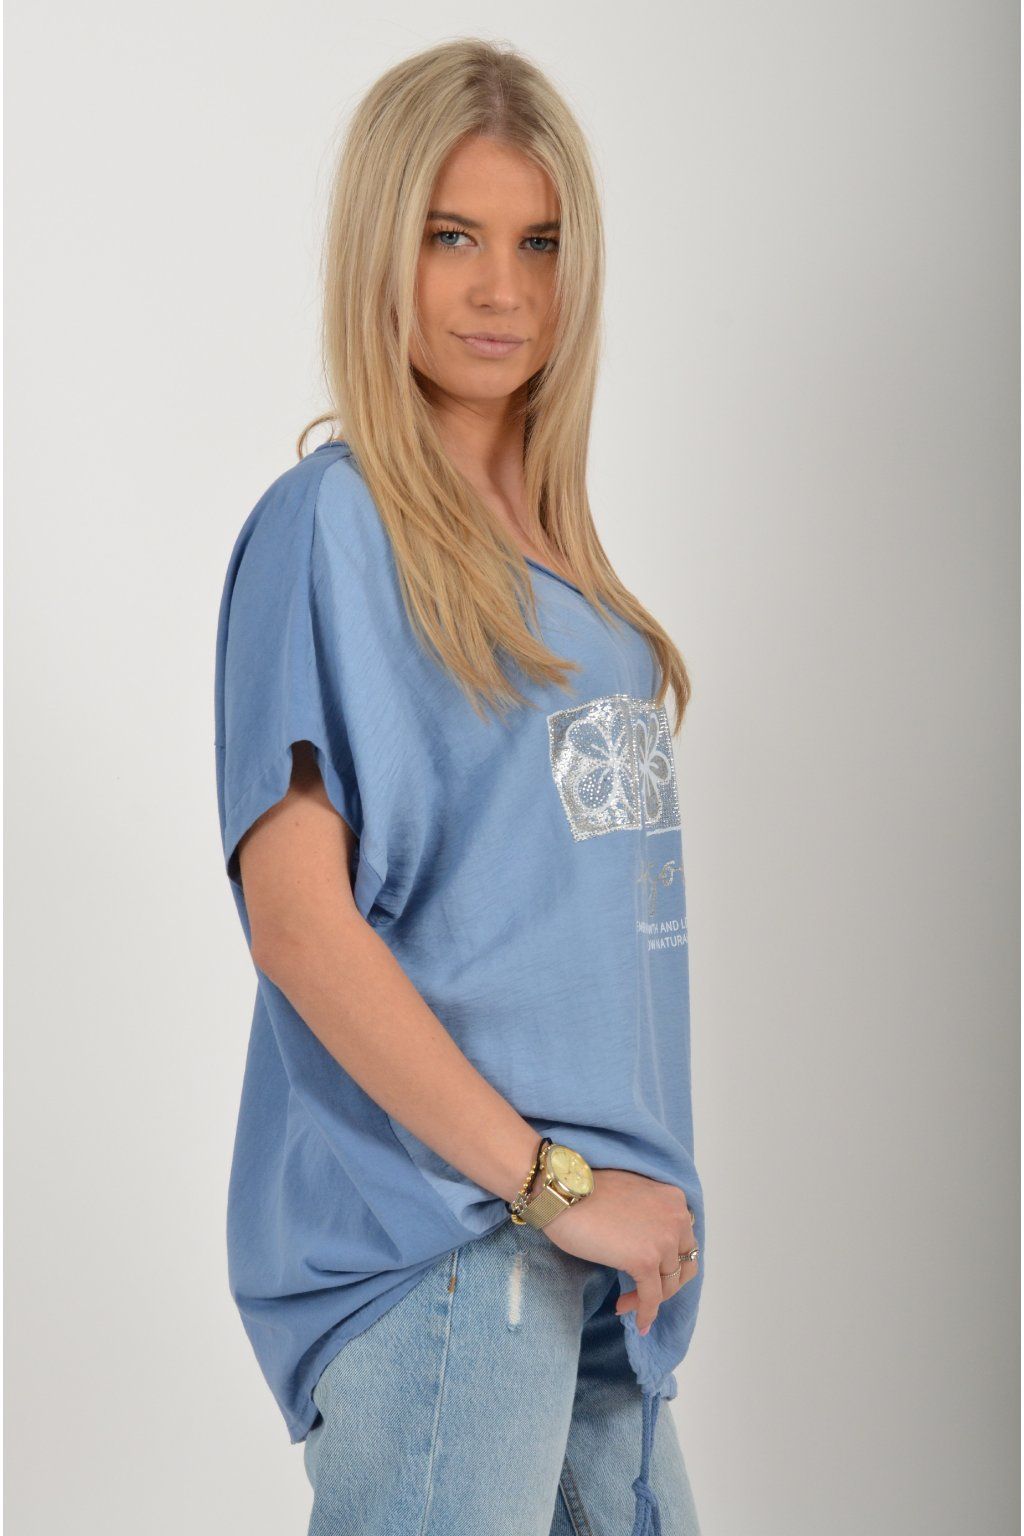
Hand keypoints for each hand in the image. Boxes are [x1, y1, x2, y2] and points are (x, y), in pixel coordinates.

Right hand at [541, 1167, 697, 1334]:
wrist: (561, 1192)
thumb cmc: (586, 1192)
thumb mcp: (632, 1195)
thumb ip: (650, 1215)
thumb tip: (648, 1243)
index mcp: (674, 1199)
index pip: (684, 1241)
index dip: (668, 1261)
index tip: (650, 1272)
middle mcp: (677, 1218)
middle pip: (683, 1265)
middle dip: (665, 1283)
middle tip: (642, 1291)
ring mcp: (663, 1240)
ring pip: (669, 1285)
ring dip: (649, 1299)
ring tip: (625, 1303)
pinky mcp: (645, 1261)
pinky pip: (651, 1298)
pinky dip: (645, 1313)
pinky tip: (637, 1322)